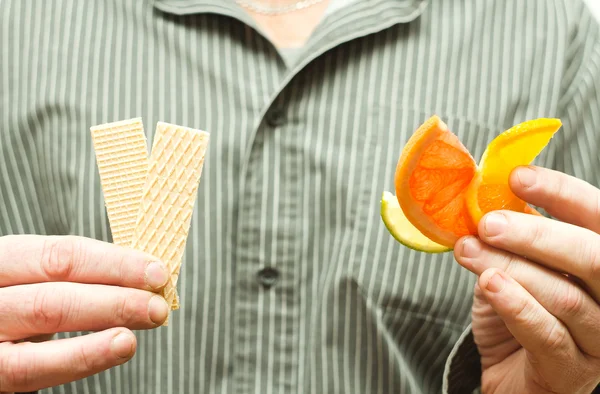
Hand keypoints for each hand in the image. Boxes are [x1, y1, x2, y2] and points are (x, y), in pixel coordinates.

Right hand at [0, 235, 169, 392]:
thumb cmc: (12, 314)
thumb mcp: (33, 287)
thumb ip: (73, 282)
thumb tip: (141, 282)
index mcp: (2, 260)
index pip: (60, 255)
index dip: (114, 262)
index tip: (156, 271)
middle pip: (57, 286)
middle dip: (118, 294)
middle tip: (159, 304)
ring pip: (46, 317)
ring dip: (108, 316)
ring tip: (149, 318)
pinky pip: (31, 367)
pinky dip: (80, 356)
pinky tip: (117, 346)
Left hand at [454, 166, 599, 393]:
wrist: (511, 378)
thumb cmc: (516, 317)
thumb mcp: (514, 267)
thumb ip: (512, 236)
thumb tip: (487, 194)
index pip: (598, 220)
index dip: (562, 194)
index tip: (517, 177)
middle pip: (593, 258)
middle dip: (538, 234)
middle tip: (488, 222)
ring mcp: (599, 341)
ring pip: (565, 297)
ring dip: (510, 268)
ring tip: (468, 251)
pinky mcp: (572, 373)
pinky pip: (547, 335)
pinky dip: (516, 305)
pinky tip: (489, 284)